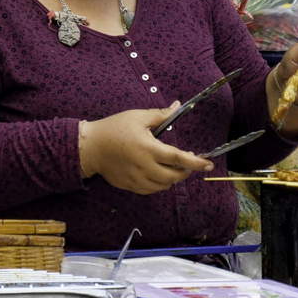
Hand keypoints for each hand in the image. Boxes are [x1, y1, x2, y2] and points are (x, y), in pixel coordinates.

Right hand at [80, 104, 212, 195]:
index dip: (196, 162)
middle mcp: (144, 166)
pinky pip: (149, 190)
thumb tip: (177, 106)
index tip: (208, 163)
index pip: (178, 158)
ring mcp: (136, 178)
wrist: (90, 147)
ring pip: (162, 186)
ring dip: (172, 179)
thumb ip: (160, 115)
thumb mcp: (137, 117)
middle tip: (187, 164)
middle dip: (185, 172)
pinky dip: (158, 185)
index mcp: (148, 148)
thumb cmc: (113, 128)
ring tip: (172, 168)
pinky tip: (157, 175)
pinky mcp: (129, 185)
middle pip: (173, 177)